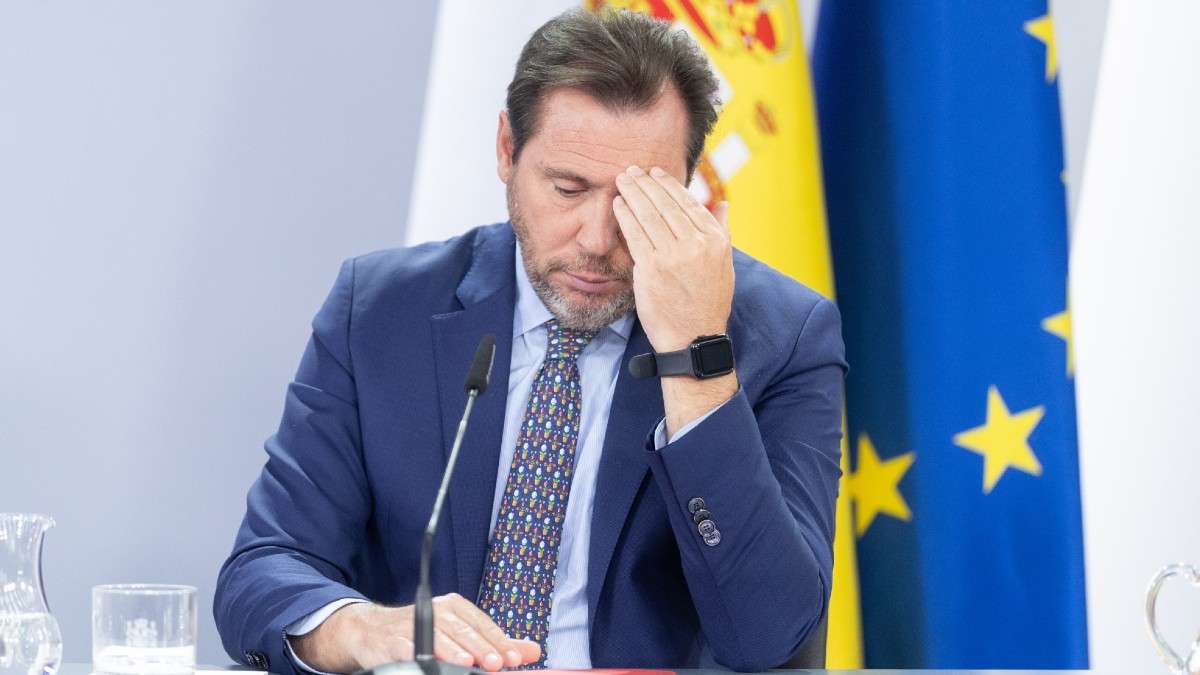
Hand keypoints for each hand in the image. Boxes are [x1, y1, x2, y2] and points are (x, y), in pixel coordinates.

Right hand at [288, 594, 540, 673]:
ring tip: (471, 664)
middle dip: (482, 647)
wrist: (372, 632)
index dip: (499, 641)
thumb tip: (532, 651)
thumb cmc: (424, 634)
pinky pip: (408, 646)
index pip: (482, 624)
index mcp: (456, 607)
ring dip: (455, 651)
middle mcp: (437, 610)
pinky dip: (421, 653)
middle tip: (499, 663)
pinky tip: (432, 662)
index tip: (515, 658)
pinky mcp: (393, 639)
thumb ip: (495, 644)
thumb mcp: (462, 635)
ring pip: (439, 636)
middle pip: (464, 630)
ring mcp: (414, 623)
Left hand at [613, 165, 737, 435]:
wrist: (693, 339)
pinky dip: (625, 215)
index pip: (689, 203)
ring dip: (633, 193)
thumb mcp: (724, 265)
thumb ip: (721, 231)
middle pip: (667, 205)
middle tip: (632, 170)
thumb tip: (722, 203)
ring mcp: (674, 255)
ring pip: (650, 215)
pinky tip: (618, 204)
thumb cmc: (707, 304)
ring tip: (622, 180)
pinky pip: (635, 234)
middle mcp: (697, 244)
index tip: (655, 174)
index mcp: (715, 241)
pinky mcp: (652, 268)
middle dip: (647, 183)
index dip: (669, 185)